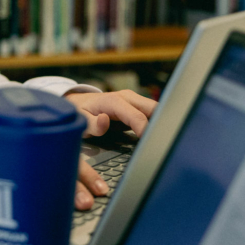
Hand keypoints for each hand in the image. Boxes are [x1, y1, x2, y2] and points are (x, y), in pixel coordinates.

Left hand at [65, 90, 156, 209]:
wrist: (78, 101)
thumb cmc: (79, 112)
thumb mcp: (80, 120)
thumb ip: (92, 124)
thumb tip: (105, 121)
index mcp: (114, 101)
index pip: (138, 117)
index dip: (146, 131)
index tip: (150, 146)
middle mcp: (127, 97)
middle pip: (153, 108)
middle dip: (162, 124)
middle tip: (167, 143)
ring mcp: (133, 100)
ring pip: (155, 109)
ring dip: (161, 123)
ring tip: (167, 141)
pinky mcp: (136, 105)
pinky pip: (151, 113)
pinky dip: (157, 123)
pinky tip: (160, 136)